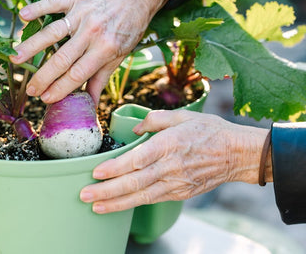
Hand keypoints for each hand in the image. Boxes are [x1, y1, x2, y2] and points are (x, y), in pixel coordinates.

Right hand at [9, 0, 171, 104]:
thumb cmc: (126, 31)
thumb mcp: (118, 57)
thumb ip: (100, 80)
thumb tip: (90, 105)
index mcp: (105, 49)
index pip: (77, 74)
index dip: (60, 88)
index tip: (45, 99)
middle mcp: (92, 32)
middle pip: (62, 58)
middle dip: (43, 77)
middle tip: (29, 90)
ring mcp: (82, 15)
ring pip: (52, 32)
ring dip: (32, 46)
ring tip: (16, 58)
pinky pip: (54, 4)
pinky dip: (38, 9)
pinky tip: (23, 17)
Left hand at [80, 110, 269, 213]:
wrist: (238, 154)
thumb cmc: (210, 131)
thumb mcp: (183, 116)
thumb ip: (154, 120)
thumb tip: (134, 130)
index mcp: (169, 144)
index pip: (136, 159)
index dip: (115, 168)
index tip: (96, 173)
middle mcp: (170, 167)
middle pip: (134, 182)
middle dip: (107, 190)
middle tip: (85, 195)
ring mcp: (175, 183)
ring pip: (141, 196)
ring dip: (116, 203)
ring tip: (95, 207)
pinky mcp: (180, 193)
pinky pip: (152, 199)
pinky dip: (133, 204)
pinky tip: (117, 205)